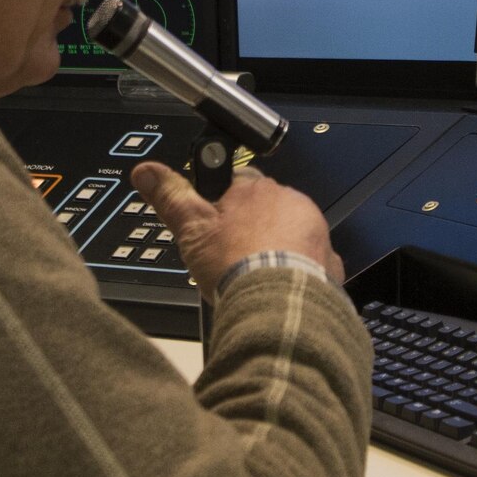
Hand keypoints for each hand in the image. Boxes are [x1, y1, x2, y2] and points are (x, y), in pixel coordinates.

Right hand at [129, 162, 344, 291]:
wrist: (278, 305)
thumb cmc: (237, 265)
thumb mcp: (192, 229)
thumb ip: (171, 197)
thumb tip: (147, 172)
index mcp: (257, 189)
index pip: (239, 180)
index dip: (224, 202)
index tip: (216, 222)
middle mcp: (291, 202)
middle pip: (268, 208)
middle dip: (252, 227)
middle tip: (233, 254)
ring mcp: (314, 231)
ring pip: (292, 232)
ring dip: (277, 246)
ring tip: (255, 273)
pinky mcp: (328, 260)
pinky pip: (312, 260)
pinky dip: (298, 270)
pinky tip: (280, 286)